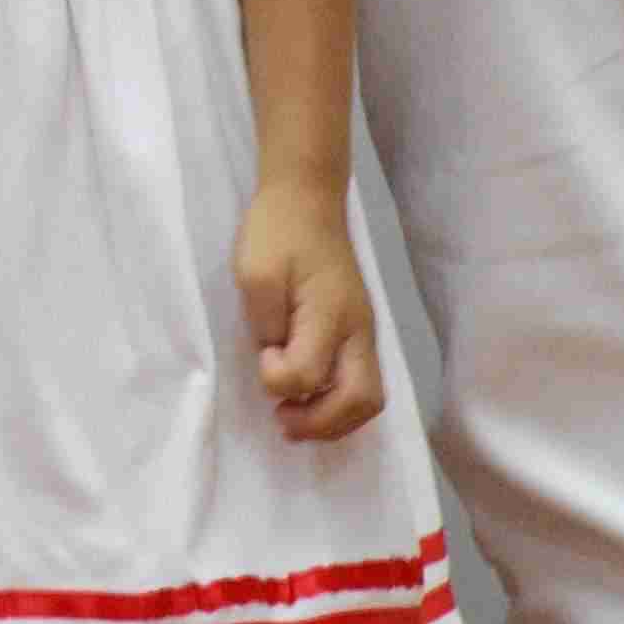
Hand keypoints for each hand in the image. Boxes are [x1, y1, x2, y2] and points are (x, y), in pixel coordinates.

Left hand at [233, 181, 386, 442]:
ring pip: (368, 399)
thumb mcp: (255, 273)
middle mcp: (358, 331)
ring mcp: (363, 332)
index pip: (311, 374)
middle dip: (322, 424)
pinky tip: (308, 399)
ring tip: (294, 417)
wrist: (306, 199)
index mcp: (331, 315)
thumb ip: (265, 323)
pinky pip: (360, 383)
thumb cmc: (277, 233)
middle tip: (283, 420)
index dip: (280, 379)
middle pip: (362, 401)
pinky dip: (338, 404)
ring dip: (333, 420)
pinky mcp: (358, 330)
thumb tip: (278, 361)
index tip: (263, 355)